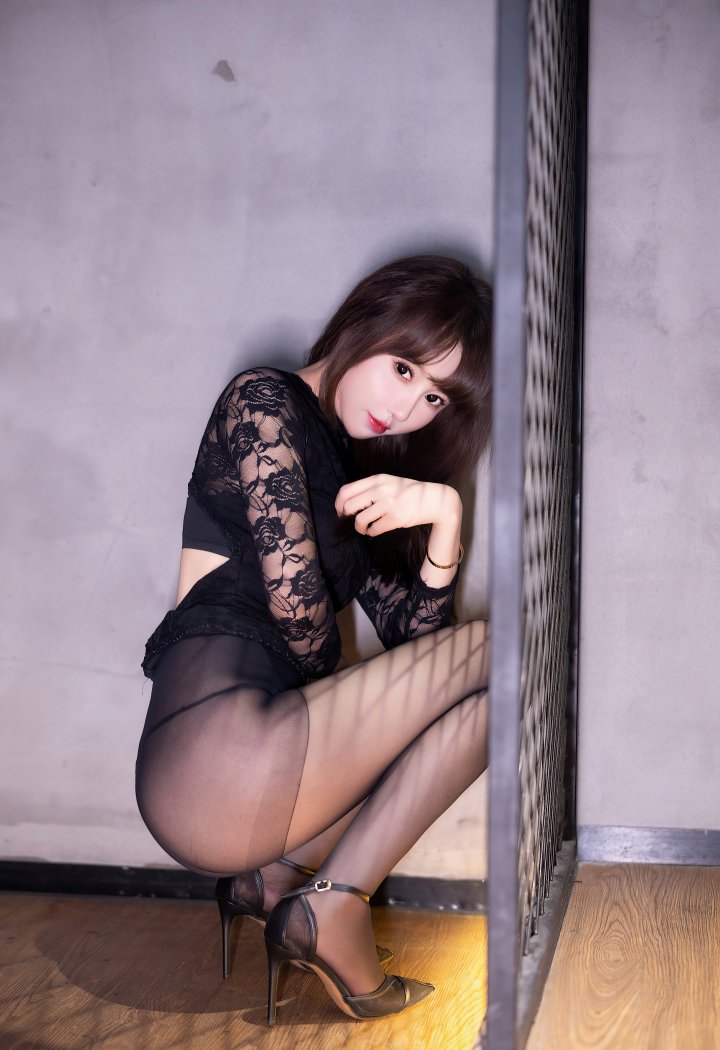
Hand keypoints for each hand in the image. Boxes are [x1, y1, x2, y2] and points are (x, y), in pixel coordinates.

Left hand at [335, 474, 460, 535]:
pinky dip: (371, 532)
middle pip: (349, 506)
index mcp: (377, 479)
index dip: (339, 504)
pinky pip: (374, 529)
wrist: (434, 500)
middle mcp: (380, 489)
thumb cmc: (410, 492)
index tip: (341, 511)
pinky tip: (375, 531)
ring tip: (364, 529)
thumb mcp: (389, 482)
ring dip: (359, 528)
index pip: (346, 490)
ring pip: (360, 520)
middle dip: (346, 517)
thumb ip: (372, 489)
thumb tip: (350, 504)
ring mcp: (388, 504)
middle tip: (351, 522)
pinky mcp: (396, 518)